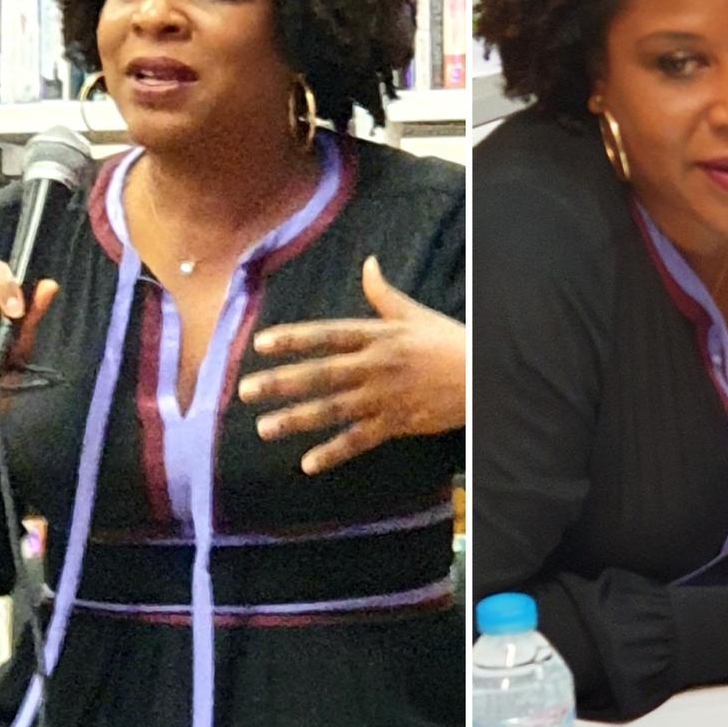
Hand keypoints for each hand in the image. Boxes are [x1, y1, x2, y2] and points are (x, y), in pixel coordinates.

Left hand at [238, 255, 464, 474]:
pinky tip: (307, 463)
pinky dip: (333, 453)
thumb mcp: (414, 313)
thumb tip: (368, 263)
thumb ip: (384, 293)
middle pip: (320, 375)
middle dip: (281, 383)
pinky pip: (359, 441)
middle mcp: (374, 366)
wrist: (481, 375)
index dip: (293, 340)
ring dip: (297, 419)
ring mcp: (383, 398)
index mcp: (377, 336)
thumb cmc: (447, 342)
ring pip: (333, 410)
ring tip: (264, 428)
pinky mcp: (395, 424)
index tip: (261, 344)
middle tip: (246, 391)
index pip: (327, 336)